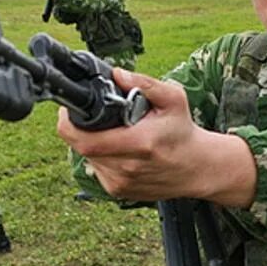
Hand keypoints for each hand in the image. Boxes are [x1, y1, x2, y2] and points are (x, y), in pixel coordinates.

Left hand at [56, 69, 256, 205]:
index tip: (69, 111)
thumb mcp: (173, 99)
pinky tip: (118, 149)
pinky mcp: (119, 192)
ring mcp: (121, 183)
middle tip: (92, 117)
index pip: (86, 140)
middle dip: (80, 130)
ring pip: (87, 159)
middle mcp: (127, 167)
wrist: (197, 168)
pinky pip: (96, 170)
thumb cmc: (182, 132)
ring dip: (91, 143)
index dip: (69, 125)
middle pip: (81, 148)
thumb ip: (145, 83)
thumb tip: (117, 74)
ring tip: (112, 132)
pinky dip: (100, 157)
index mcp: (139, 144)